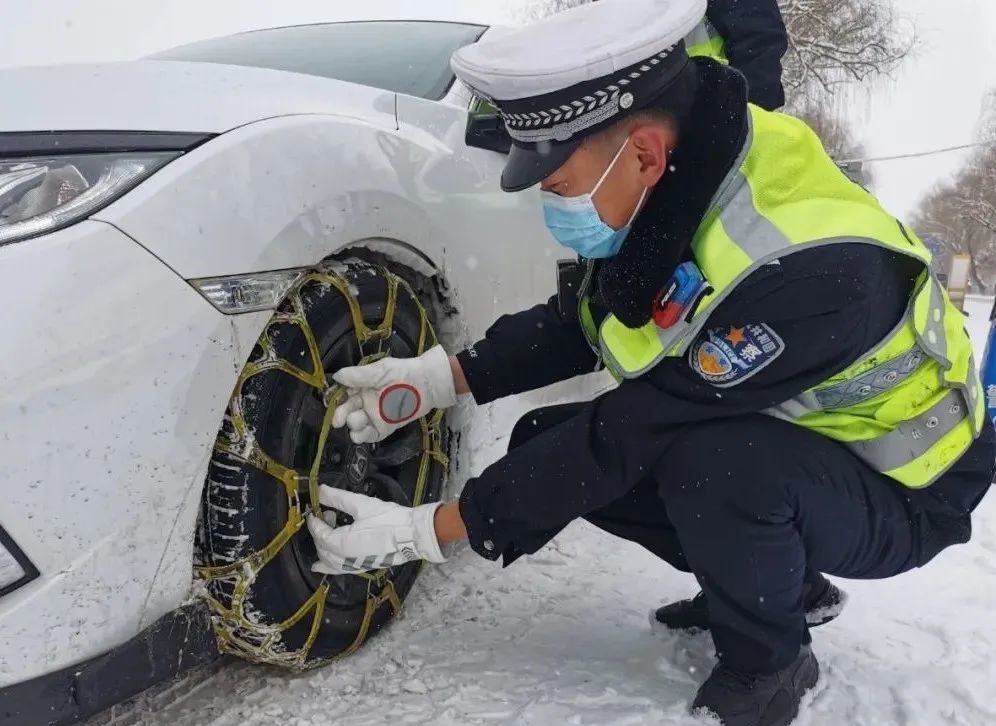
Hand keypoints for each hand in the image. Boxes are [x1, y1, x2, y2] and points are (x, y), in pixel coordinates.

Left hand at [306, 486, 445, 574]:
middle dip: (319, 532)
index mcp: (342, 543)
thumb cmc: (388, 519)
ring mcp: (353, 566)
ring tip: (325, 534)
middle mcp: (344, 558)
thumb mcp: (362, 505)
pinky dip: (327, 566)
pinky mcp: (361, 567)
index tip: (314, 510)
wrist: (412, 536)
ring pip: (328, 561)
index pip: (319, 533)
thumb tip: (320, 490)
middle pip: (322, 548)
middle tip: (326, 515)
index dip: (314, 521)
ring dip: (322, 548)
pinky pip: (338, 570)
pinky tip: (321, 565)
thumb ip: (338, 498)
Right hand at [332, 345, 456, 443]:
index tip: (331, 403)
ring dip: (353, 426)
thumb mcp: (379, 371)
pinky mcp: (385, 427)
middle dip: (341, 416)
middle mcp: (364, 402)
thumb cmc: (403, 372)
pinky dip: (363, 436)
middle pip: (346, 412)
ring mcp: (374, 416)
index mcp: (360, 387)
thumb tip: (336, 376)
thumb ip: (358, 376)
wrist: (426, 383)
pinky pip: (370, 435)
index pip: (343, 395)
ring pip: (356, 426)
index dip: (335, 400)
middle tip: (339, 419)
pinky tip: (360, 434)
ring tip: (356, 423)